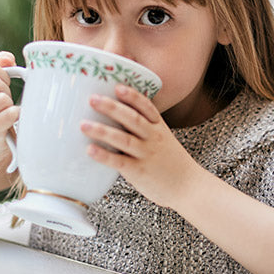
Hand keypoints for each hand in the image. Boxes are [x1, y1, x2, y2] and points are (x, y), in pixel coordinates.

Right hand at [0, 51, 19, 159]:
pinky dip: (16, 115)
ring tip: (4, 112)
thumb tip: (6, 58)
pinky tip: (11, 120)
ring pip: (2, 98)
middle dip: (6, 91)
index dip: (3, 76)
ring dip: (9, 104)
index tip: (1, 87)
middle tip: (3, 102)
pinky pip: (9, 114)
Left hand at [80, 85, 202, 206]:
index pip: (147, 107)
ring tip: (83, 124)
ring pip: (123, 139)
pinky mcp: (139, 171)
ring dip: (102, 131)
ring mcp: (146, 154)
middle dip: (112, 108)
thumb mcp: (162, 140)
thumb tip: (112, 119)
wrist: (189, 187)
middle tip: (92, 99)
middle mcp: (153, 138)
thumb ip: (142, 130)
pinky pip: (119, 162)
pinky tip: (90, 150)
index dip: (132, 96)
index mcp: (159, 128)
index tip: (117, 86)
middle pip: (132, 119)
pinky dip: (104, 155)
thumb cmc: (170, 163)